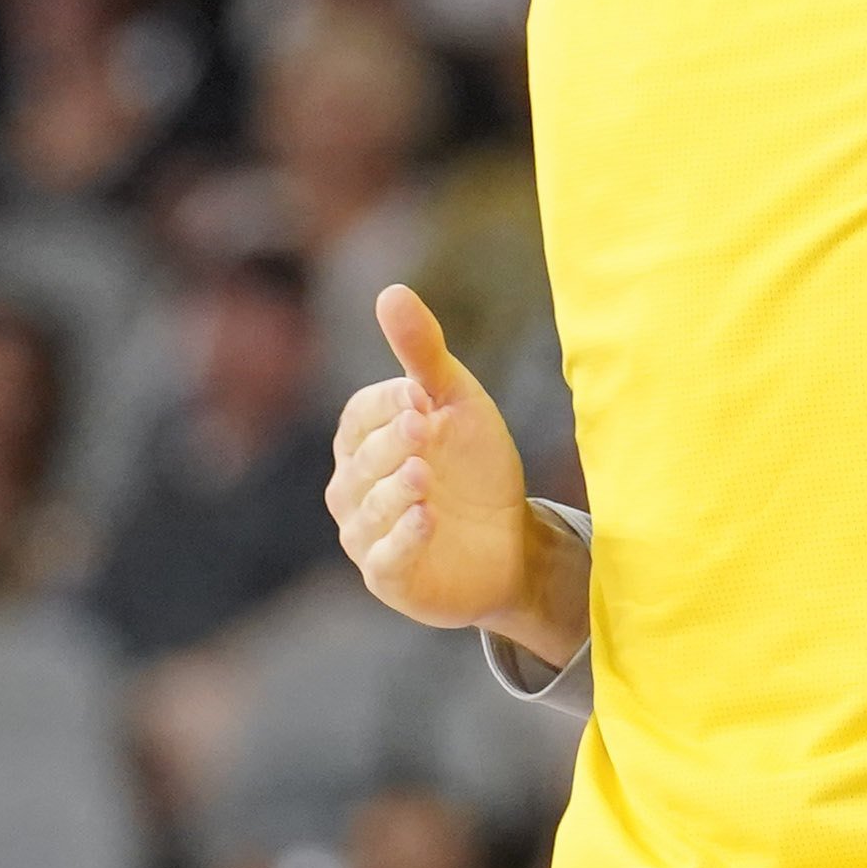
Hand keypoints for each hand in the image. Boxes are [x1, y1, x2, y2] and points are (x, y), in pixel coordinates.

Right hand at [328, 286, 533, 630]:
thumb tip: (390, 291)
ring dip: (394, 490)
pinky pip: (384, 559)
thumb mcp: (457, 402)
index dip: (385, 404)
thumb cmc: (475, 466)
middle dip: (391, 442)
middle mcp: (355, 488)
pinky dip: (403, 539)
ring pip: (367, 510)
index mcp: (365, 442)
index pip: (357, 416)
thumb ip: (423, 353)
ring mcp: (368, 534)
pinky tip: (426, 518)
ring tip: (423, 474)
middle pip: (360, 461)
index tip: (420, 393)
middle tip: (425, 426)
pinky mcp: (390, 576)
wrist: (511, 539)